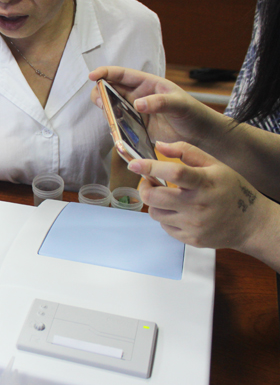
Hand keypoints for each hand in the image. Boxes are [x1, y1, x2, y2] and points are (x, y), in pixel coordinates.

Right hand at [89, 66, 217, 147]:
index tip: (92, 76)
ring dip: (106, 111)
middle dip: (100, 93)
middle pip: (110, 90)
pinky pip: (119, 124)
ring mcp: (135, 112)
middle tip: (102, 103)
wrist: (200, 135)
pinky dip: (113, 126)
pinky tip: (115, 131)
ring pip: (111, 107)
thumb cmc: (193, 113)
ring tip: (109, 118)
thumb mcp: (180, 104)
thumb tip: (137, 103)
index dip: (105, 73)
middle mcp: (138, 96)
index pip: (121, 75)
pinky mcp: (135, 127)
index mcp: (147, 83)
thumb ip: (160, 102)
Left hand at [128, 141, 269, 251]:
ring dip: (156, 203)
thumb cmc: (231, 189)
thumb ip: (187, 151)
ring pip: (155, 213)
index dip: (150, 167)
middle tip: (150, 182)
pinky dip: (166, 217)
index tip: (134, 163)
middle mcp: (198, 205)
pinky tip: (178, 211)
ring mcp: (194, 225)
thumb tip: (159, 145)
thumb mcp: (215, 165)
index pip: (174, 173)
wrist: (250, 223)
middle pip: (155, 197)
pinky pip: (165, 227)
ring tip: (168, 197)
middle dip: (145, 187)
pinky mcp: (191, 239)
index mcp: (205, 183)